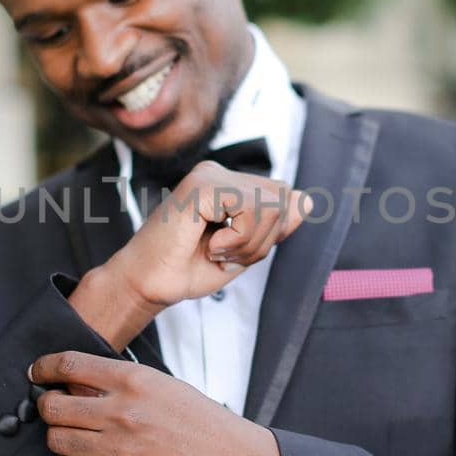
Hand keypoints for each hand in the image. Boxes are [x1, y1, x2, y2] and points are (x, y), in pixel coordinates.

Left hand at [26, 350, 287, 455]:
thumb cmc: (201, 422)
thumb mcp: (163, 385)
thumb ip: (119, 382)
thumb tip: (75, 383)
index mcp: (134, 381)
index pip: (69, 366)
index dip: (44, 368)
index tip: (37, 372)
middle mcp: (122, 414)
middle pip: (54, 408)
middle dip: (46, 405)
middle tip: (52, 405)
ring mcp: (119, 452)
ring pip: (58, 442)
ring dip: (58, 435)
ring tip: (72, 432)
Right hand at [112, 159, 307, 308]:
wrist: (147, 283)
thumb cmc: (186, 268)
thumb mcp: (244, 250)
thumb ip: (274, 226)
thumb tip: (307, 200)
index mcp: (228, 183)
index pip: (282, 196)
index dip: (271, 232)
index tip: (235, 250)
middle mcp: (219, 172)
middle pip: (282, 198)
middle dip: (263, 239)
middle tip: (225, 254)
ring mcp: (209, 175)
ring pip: (272, 205)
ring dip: (249, 243)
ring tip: (216, 251)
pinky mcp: (202, 185)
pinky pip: (249, 209)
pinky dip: (237, 239)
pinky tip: (209, 245)